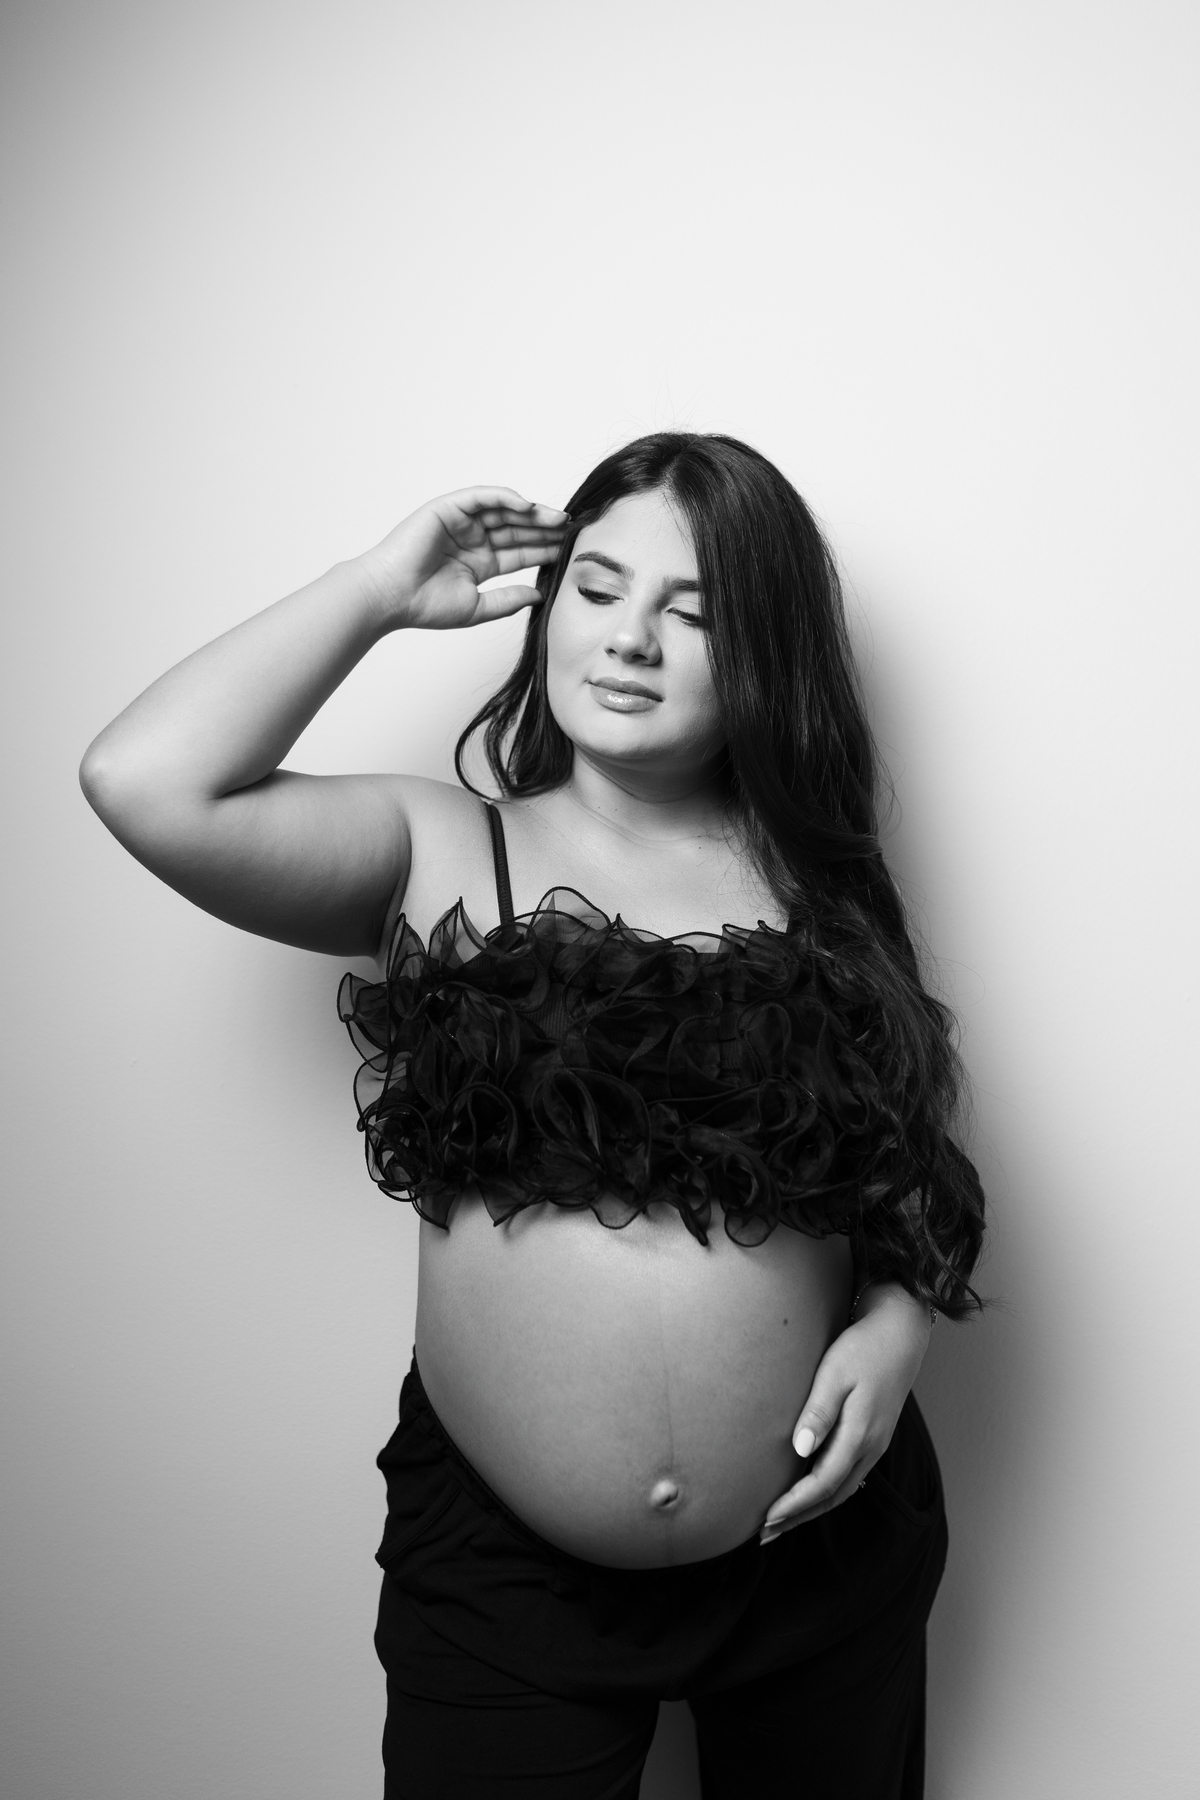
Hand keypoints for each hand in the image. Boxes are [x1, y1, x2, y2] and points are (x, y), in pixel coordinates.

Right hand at [356, 487, 568, 631]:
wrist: (390, 598)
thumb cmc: (424, 606)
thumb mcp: (478, 607)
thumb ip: (509, 600)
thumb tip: (540, 595)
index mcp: (479, 562)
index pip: (519, 552)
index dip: (544, 549)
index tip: (571, 551)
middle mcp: (472, 540)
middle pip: (516, 529)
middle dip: (544, 528)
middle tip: (573, 529)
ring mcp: (460, 523)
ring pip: (503, 511)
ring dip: (531, 512)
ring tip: (557, 517)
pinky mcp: (448, 508)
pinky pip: (481, 497)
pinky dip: (504, 497)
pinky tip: (527, 505)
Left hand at [759, 1284, 931, 1543]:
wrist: (900, 1332)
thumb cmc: (863, 1348)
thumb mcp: (835, 1374)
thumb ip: (818, 1412)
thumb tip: (800, 1450)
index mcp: (860, 1434)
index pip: (822, 1483)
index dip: (794, 1504)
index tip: (767, 1518)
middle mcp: (871, 1447)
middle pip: (832, 1495)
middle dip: (799, 1517)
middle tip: (765, 1534)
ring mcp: (876, 1444)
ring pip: (842, 1489)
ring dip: (813, 1508)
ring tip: (782, 1521)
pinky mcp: (875, 1436)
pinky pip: (849, 1476)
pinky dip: (826, 1492)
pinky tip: (811, 1493)